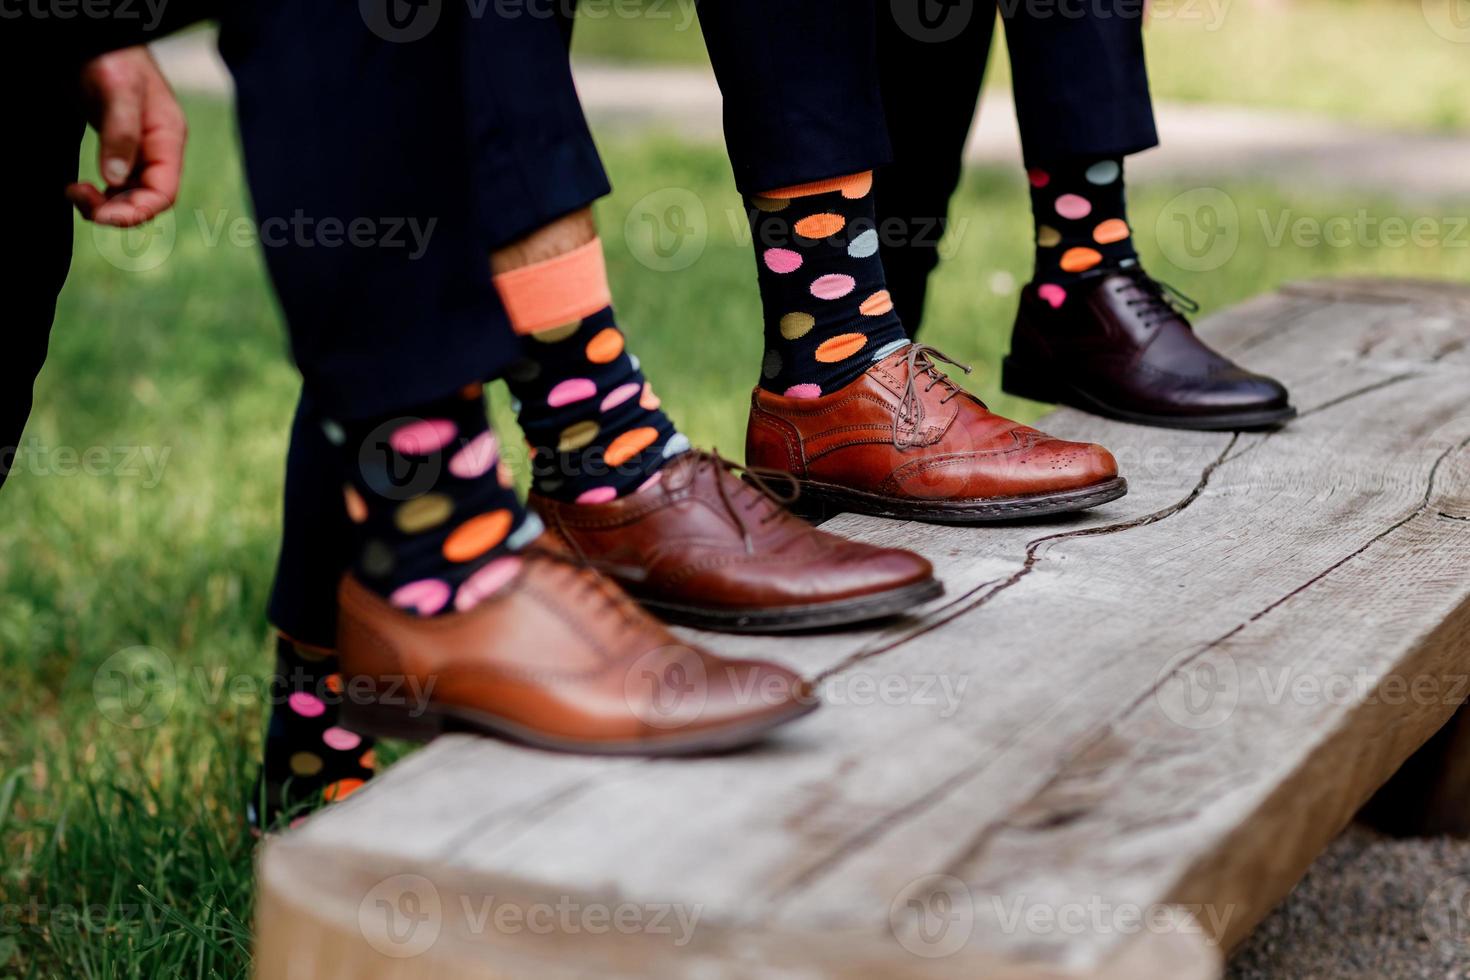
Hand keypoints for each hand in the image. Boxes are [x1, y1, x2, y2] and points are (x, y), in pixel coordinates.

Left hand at [66, 47, 187, 227]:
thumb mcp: (118, 89)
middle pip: (147, 198)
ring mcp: (138, 147)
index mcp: (167, 138)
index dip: (136, 211)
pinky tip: (80, 186)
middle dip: (115, 209)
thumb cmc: (111, 52)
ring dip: (105, 204)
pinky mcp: (117, 143)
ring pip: (130, 194)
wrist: (92, 33)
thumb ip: (120, 133)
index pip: (163, 192)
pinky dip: (100, 192)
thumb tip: (113, 178)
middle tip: (78, 199)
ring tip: (74, 192)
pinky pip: (116, 182)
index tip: (101, 214)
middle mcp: (156, 148)